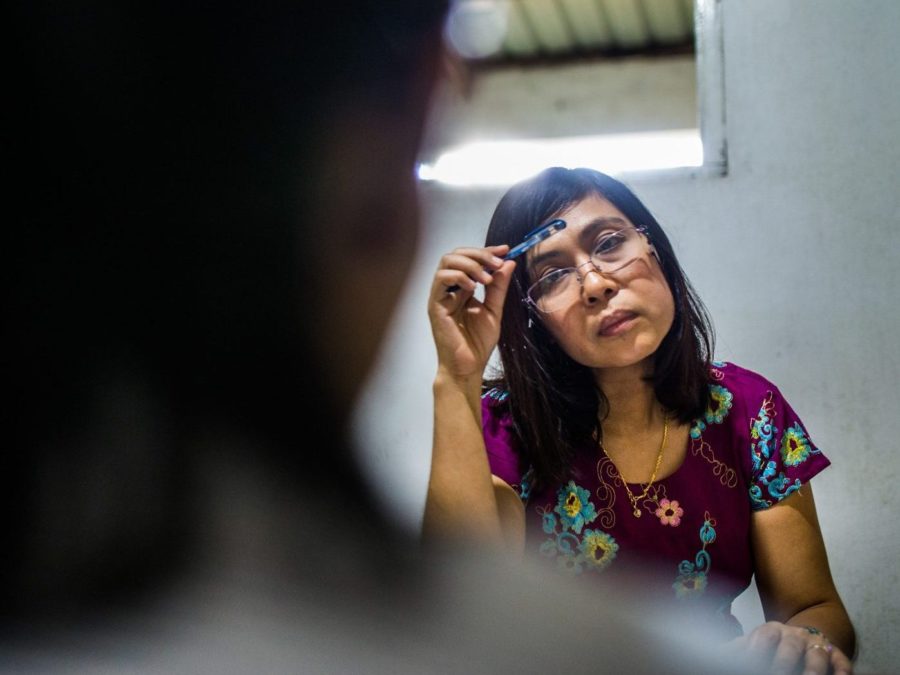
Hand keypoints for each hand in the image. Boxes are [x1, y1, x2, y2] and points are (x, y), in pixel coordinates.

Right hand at [428, 244, 515, 380]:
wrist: (468, 366)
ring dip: (470, 264)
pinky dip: (458, 276)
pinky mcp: (435, 305)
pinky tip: (472, 287)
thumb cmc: (478, 343)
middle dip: (479, 254)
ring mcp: (441, 296)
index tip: (505, 249)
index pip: (470, 259)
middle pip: (456, 254)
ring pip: (447, 262)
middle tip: (497, 263)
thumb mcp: (494, 310)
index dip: (486, 251)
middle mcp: (450, 289)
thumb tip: (508, 262)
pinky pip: (441, 279)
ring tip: (486, 278)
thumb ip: (499, 287)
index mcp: (463, 288)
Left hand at [728, 622, 851, 674]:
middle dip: (783, 662)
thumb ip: (736, 649)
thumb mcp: (753, 644)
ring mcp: (817, 644)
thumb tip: (711, 654)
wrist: (806, 636)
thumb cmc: (774, 646)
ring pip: (818, 654)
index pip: (764, 636)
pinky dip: (842, 672)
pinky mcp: (837, 656)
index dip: (757, 649)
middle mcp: (795, 635)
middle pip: (790, 645)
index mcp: (772, 630)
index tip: (750, 664)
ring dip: (814, 670)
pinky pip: (843, 662)